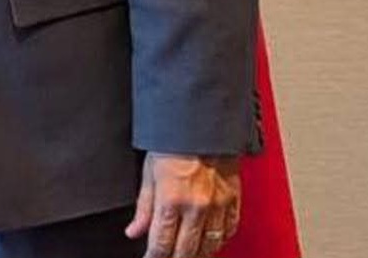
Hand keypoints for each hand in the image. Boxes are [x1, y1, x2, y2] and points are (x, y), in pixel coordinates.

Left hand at [126, 152, 240, 256]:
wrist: (201, 122)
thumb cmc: (172, 141)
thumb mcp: (148, 171)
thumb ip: (143, 207)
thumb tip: (133, 231)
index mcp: (171, 198)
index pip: (161, 243)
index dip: (154, 257)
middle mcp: (196, 206)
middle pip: (186, 250)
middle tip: (167, 257)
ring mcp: (217, 205)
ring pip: (210, 246)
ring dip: (198, 254)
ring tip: (187, 254)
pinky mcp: (233, 200)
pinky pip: (229, 231)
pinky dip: (219, 241)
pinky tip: (210, 242)